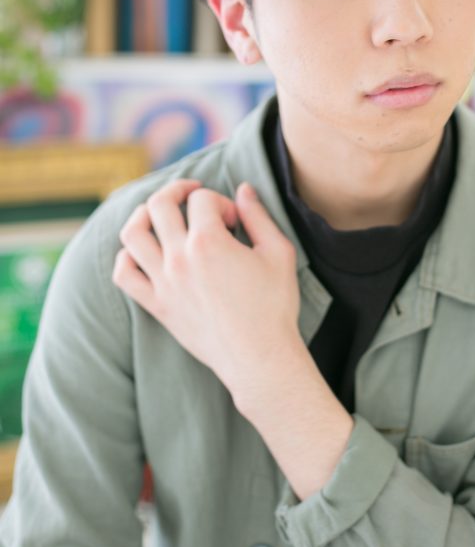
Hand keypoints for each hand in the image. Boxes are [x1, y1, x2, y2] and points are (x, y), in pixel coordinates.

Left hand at [112, 178, 304, 407]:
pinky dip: (126, 257)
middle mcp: (179, 258)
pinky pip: (124, 275)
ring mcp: (163, 282)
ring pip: (132, 234)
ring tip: (158, 214)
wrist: (259, 358)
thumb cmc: (274, 306)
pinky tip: (143, 253)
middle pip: (160, 205)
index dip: (221, 202)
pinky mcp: (157, 305)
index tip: (235, 221)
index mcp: (209, 242)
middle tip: (193, 196)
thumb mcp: (278, 253)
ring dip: (142, 215)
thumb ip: (259, 216)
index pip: (202, 199)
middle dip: (177, 191)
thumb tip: (243, 188)